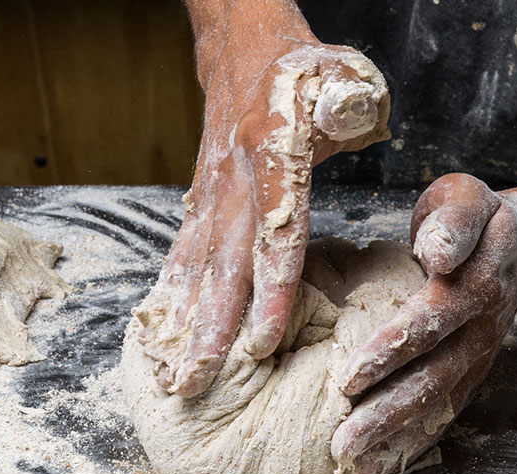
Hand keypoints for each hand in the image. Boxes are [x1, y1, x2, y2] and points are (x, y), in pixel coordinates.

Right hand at [147, 38, 389, 397]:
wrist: (244, 47)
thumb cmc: (302, 69)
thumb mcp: (341, 73)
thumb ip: (348, 97)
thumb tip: (351, 113)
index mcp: (272, 151)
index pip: (275, 233)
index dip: (271, 291)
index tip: (265, 343)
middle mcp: (234, 177)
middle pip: (224, 263)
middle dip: (211, 328)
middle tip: (198, 384)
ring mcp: (211, 188)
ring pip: (196, 264)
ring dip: (185, 321)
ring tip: (174, 373)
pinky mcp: (202, 194)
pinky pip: (184, 249)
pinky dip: (173, 292)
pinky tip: (165, 328)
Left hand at [331, 173, 516, 473]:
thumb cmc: (479, 218)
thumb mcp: (467, 199)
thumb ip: (453, 221)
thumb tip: (438, 252)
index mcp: (476, 280)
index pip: (431, 317)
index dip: (391, 347)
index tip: (349, 376)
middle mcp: (480, 326)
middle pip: (433, 373)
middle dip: (386, 409)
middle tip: (342, 439)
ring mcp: (479, 354)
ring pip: (437, 400)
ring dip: (395, 434)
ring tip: (352, 460)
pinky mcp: (472, 370)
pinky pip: (445, 410)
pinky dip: (414, 440)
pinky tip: (380, 462)